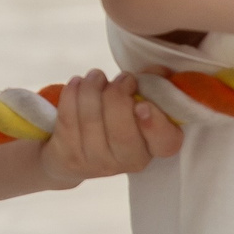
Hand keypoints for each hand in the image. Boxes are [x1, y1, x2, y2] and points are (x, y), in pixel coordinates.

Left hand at [32, 70, 184, 186]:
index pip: (165, 143)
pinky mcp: (70, 157)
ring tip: (96, 76)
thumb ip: (151, 87)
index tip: (142, 105)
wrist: (73, 154)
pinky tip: (77, 83)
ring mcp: (97, 163)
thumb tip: (157, 70)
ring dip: (92, 89)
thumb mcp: (138, 105)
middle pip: (122, 132)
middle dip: (117, 95)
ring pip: (91, 121)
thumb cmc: (116, 120)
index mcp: (154, 147)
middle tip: (120, 78)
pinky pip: (68, 120)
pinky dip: (71, 95)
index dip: (155, 125)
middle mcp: (128, 161)